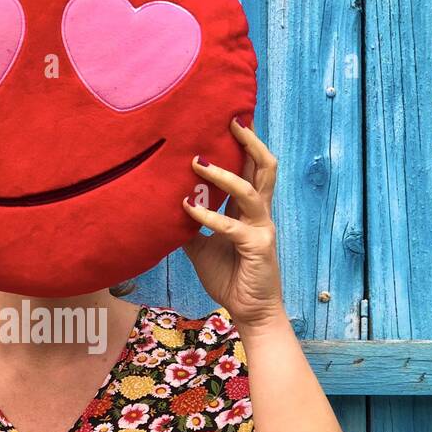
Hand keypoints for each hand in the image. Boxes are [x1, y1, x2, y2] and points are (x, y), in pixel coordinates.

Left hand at [181, 118, 285, 333]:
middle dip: (250, 141)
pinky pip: (230, 225)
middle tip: (232, 119)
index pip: (252, 169)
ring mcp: (262, 228)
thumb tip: (167, 209)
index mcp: (250, 211)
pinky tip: (187, 209)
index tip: (231, 120)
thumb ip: (191, 227)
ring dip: (223, 173)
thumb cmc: (230, 279)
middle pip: (264, 166)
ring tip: (198, 160)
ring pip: (249, 188)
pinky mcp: (257, 246)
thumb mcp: (202, 249)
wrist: (250, 312)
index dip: (246, 144)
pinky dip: (207, 215)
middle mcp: (260, 214)